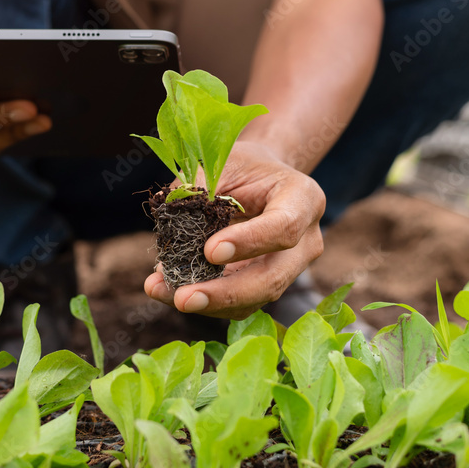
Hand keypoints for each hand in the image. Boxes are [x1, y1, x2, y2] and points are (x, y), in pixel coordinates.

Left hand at [144, 141, 325, 319]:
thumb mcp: (223, 163)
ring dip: (208, 302)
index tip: (209, 251)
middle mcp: (305, 240)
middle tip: (183, 298)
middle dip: (225, 292)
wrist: (260, 179)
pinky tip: (168, 291)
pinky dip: (204, 302)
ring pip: (255, 298)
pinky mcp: (267, 284)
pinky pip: (239, 304)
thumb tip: (169, 225)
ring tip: (163, 292)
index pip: (283, 227)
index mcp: (303, 199)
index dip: (248, 243)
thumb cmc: (243, 166)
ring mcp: (289, 268)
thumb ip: (199, 190)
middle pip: (272, 277)